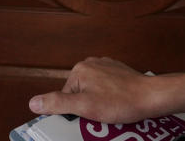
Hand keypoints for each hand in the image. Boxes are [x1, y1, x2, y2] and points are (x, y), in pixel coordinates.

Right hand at [28, 57, 162, 123]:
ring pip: (94, 92)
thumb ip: (58, 104)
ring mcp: (106, 67)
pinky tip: (117, 107)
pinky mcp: (118, 72)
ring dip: (99, 105)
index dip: (74, 112)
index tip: (84, 120)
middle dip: (88, 108)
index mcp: (80, 70)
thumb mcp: (85, 107)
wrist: (151, 96)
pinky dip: (110, 99)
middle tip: (99, 118)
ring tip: (110, 114)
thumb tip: (34, 102)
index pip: (66, 97)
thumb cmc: (121, 101)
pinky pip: (107, 89)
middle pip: (80, 93)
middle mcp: (91, 64)